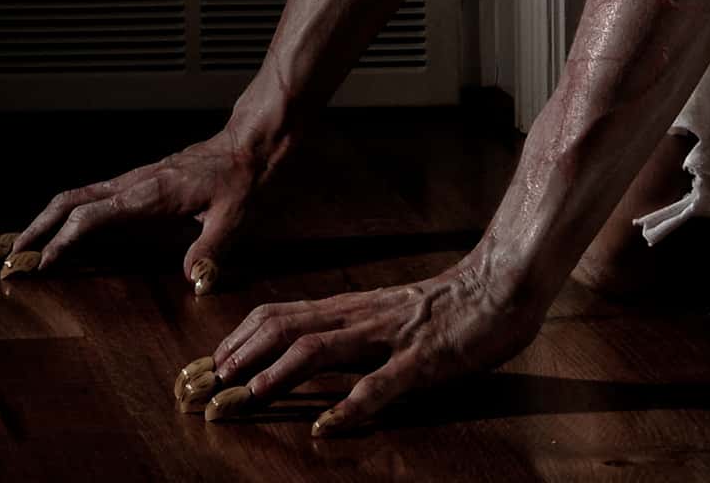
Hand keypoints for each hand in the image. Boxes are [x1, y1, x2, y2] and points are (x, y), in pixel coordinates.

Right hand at [0, 126, 275, 291]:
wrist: (244, 146)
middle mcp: (131, 184)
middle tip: (13, 254)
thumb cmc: (238, 180)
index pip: (91, 217)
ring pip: (76, 196)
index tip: (42, 263)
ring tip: (26, 244)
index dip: (62, 241)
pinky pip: (92, 197)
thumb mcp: (232, 217)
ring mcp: (131, 181)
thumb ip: (210, 249)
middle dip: (37, 227)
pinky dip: (68, 212)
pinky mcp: (137, 183)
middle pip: (69, 201)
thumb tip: (193, 281)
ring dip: (47, 218)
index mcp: (147, 194)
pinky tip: (65, 230)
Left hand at [206, 251, 541, 432]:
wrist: (500, 285)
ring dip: (280, 372)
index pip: (280, 316)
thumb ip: (349, 332)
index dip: (240, 339)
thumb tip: (306, 356)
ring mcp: (388, 337)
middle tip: (211, 381)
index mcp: (349, 309)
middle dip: (243, 355)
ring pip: (321, 348)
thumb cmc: (445, 306)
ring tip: (251, 394)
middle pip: (286, 327)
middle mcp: (359, 317)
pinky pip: (380, 383)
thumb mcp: (384, 316)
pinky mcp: (421, 359)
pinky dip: (349, 404)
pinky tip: (327, 424)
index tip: (210, 364)